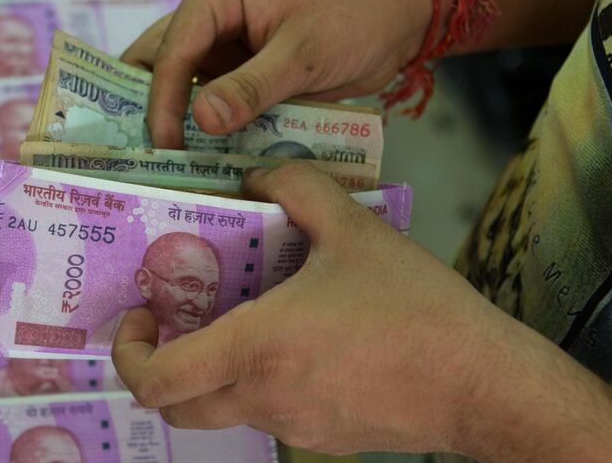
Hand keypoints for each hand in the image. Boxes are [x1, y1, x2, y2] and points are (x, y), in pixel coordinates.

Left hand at [112, 163, 498, 454]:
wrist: (482, 381)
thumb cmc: (415, 307)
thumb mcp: (354, 228)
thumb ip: (296, 188)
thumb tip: (255, 175)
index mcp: (257, 350)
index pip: (157, 382)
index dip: (130, 354)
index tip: (142, 316)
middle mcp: (264, 398)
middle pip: (177, 409)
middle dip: (160, 369)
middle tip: (176, 323)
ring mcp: (293, 427)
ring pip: (223, 410)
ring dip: (212, 372)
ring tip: (243, 319)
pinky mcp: (323, 439)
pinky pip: (270, 414)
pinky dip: (260, 384)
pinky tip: (299, 343)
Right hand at [122, 0, 434, 147]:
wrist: (399, 17)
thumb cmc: (356, 14)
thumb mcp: (302, 53)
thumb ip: (251, 87)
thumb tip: (201, 120)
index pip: (173, 50)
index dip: (162, 102)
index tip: (164, 148)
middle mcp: (212, 15)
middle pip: (162, 63)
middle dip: (152, 108)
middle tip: (145, 157)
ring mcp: (226, 45)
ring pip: (185, 87)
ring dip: (179, 122)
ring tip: (169, 165)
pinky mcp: (244, 71)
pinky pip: (216, 102)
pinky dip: (210, 128)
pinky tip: (203, 159)